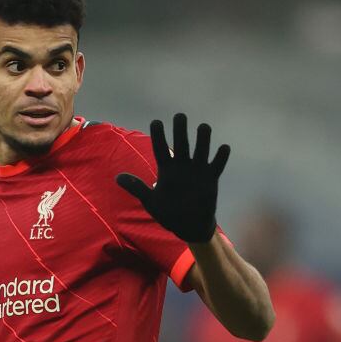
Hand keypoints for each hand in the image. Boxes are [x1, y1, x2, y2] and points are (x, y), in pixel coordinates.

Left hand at [116, 113, 229, 242]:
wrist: (188, 225)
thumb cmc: (168, 212)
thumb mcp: (150, 201)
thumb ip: (136, 188)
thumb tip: (117, 177)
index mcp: (167, 169)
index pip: (161, 149)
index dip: (159, 136)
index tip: (156, 122)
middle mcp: (182, 166)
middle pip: (181, 144)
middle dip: (180, 130)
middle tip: (179, 116)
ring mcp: (197, 171)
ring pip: (201, 151)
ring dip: (203, 139)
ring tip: (203, 127)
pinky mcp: (210, 179)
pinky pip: (217, 166)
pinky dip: (220, 157)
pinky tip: (223, 148)